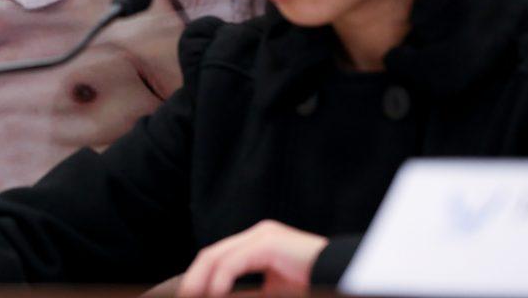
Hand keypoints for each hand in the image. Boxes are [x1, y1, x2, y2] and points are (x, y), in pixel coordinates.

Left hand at [176, 220, 326, 296]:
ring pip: (218, 256)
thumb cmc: (314, 281)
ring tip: (193, 296)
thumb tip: (222, 294)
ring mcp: (263, 236)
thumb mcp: (276, 289)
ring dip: (201, 280)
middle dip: (194, 278)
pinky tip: (215, 292)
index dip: (201, 278)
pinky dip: (221, 279)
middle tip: (183, 297)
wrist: (344, 273)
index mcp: (258, 245)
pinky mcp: (269, 242)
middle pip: (213, 254)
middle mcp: (258, 235)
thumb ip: (254, 291)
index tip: (190, 296)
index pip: (219, 258)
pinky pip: (235, 261)